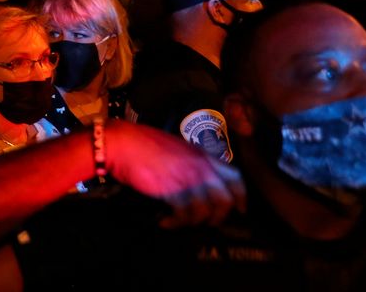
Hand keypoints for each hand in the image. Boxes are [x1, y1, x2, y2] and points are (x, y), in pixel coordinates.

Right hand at [107, 121, 245, 227]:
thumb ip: (193, 162)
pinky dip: (175, 223)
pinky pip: (184, 215)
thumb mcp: (179, 148)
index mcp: (204, 154)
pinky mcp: (172, 190)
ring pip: (206, 211)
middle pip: (226, 200)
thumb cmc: (146, 143)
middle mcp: (201, 167)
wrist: (124, 142)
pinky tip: (165, 222)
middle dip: (218, 217)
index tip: (239, 209)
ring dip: (194, 222)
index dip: (241, 197)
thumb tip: (200, 182)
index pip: (236, 177)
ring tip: (180, 222)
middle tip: (206, 222)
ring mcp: (188, 178)